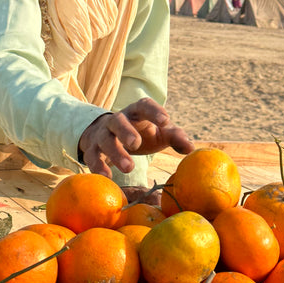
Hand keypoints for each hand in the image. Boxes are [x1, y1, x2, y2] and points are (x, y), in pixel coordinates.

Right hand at [78, 97, 193, 177]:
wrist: (107, 133)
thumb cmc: (141, 133)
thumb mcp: (158, 133)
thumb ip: (174, 137)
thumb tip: (190, 148)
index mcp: (136, 112)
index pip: (144, 106)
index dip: (154, 111)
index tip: (165, 121)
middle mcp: (118, 120)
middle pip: (119, 121)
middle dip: (126, 131)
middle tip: (136, 144)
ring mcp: (103, 133)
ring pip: (105, 139)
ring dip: (115, 152)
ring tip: (128, 168)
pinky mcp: (92, 148)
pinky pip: (92, 156)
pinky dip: (98, 165)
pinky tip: (107, 177)